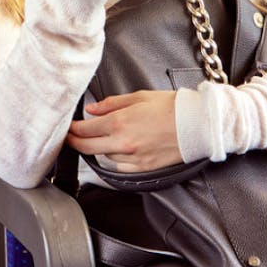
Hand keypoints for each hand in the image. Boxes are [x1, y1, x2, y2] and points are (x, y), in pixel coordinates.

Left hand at [66, 91, 180, 172]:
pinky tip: (119, 149)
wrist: (197, 125)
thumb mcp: (138, 97)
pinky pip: (120, 167)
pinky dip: (116, 159)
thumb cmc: (171, 107)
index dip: (72, 128)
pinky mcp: (143, 169)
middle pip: (87, 147)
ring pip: (105, 156)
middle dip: (74, 142)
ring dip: (100, 147)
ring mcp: (132, 158)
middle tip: (69, 138)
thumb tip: (91, 110)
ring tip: (103, 137)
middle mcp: (123, 143)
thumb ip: (110, 104)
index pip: (84, 129)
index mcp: (119, 122)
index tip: (69, 127)